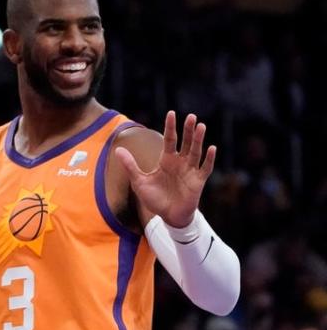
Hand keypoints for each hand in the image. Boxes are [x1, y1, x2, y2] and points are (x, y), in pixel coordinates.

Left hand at [115, 111, 216, 227]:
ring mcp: (190, 171)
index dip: (170, 127)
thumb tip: (118, 150)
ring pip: (196, 152)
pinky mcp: (198, 182)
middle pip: (185, 142)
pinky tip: (211, 148)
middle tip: (190, 116)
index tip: (171, 113)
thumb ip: (130, 165)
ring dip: (198, 140)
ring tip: (200, 126)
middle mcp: (180, 162)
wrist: (168, 216)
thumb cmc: (155, 198)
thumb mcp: (139, 181)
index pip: (170, 140)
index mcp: (166, 160)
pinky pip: (205, 168)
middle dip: (187, 130)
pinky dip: (209, 159)